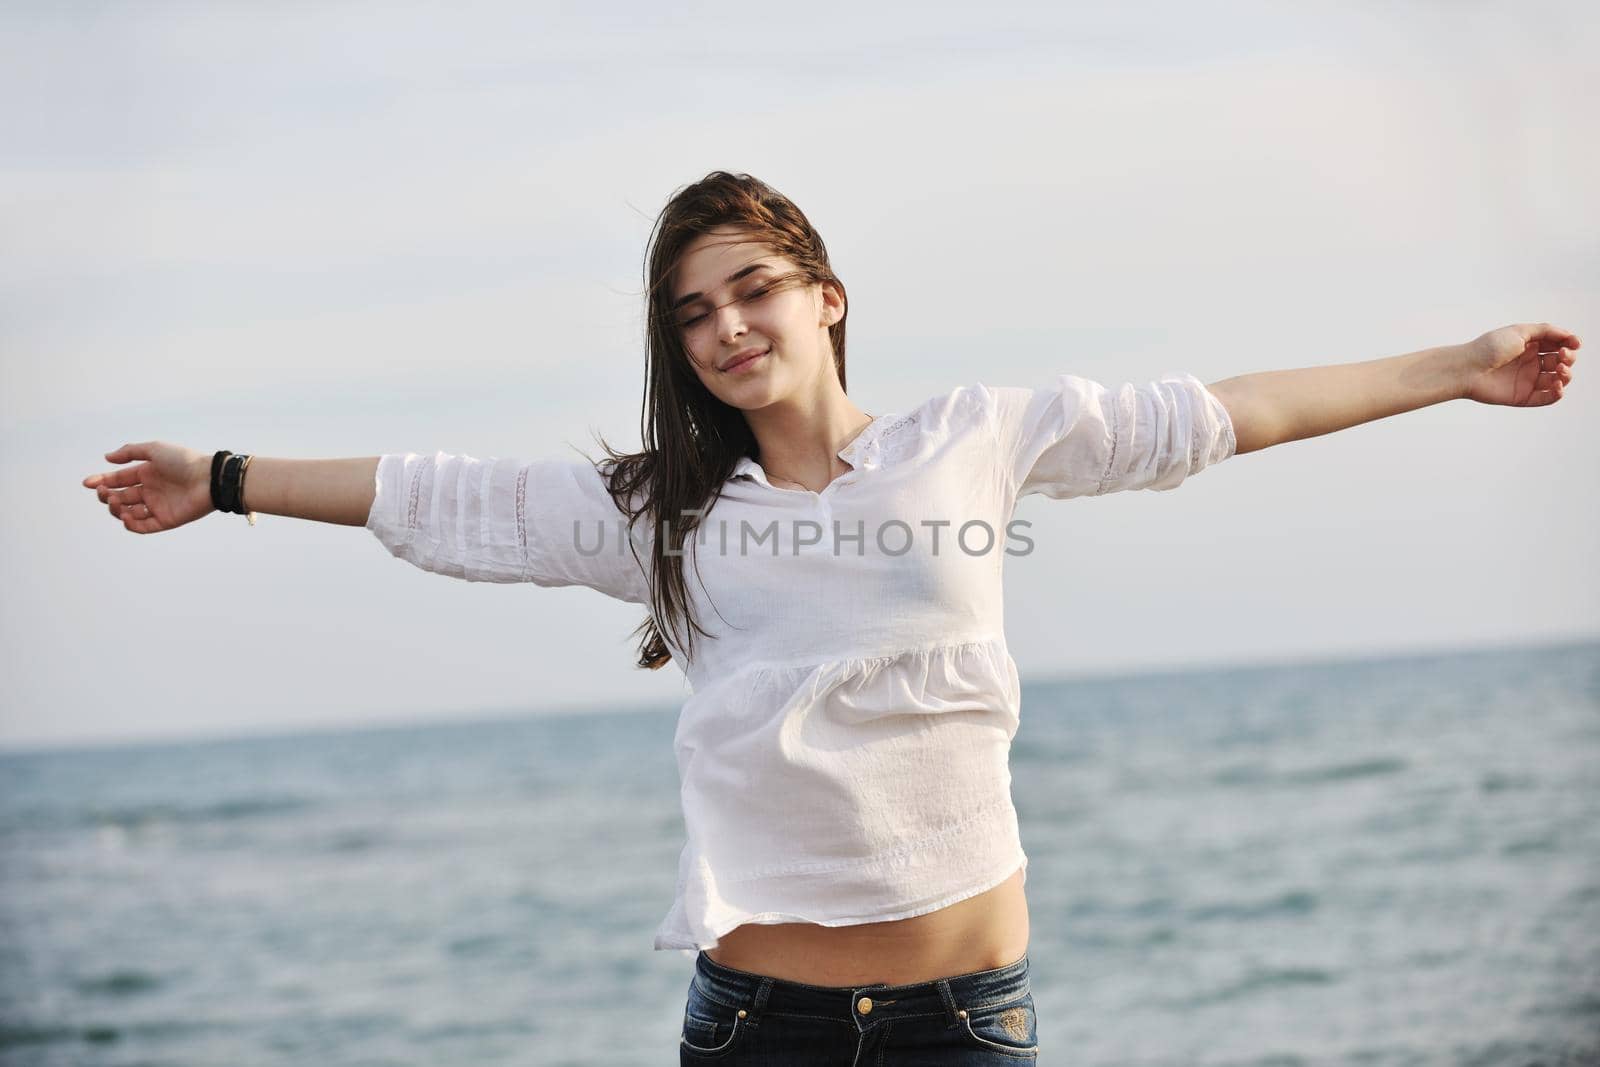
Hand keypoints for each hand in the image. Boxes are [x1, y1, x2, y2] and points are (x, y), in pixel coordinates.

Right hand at [82, 442, 214, 533]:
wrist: (209, 478)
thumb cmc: (184, 461)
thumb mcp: (154, 449)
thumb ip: (130, 452)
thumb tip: (106, 458)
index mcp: (146, 473)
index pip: (118, 480)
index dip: (101, 482)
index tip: (87, 483)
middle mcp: (150, 490)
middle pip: (120, 497)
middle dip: (106, 496)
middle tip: (103, 493)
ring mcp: (157, 506)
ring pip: (128, 513)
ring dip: (116, 509)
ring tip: (114, 501)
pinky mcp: (166, 520)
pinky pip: (143, 527)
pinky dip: (131, 524)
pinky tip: (125, 515)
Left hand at [1462, 322, 1579, 406]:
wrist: (1467, 368)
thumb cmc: (1489, 347)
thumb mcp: (1519, 331)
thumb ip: (1545, 330)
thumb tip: (1569, 336)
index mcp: (1529, 346)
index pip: (1557, 345)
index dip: (1569, 344)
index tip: (1575, 343)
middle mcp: (1530, 363)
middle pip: (1561, 362)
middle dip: (1568, 358)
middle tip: (1562, 356)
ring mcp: (1527, 380)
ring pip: (1557, 380)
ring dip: (1566, 375)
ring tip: (1560, 370)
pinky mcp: (1522, 397)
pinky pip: (1546, 398)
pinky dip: (1557, 393)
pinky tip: (1558, 385)